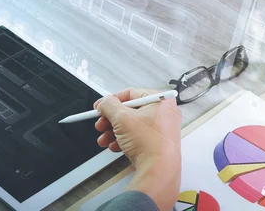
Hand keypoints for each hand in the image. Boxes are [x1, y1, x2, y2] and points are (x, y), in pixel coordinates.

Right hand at [94, 88, 181, 210]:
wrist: (159, 170)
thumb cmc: (149, 143)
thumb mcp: (122, 118)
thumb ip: (109, 106)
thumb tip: (104, 103)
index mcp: (160, 101)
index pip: (132, 93)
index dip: (112, 99)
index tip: (101, 105)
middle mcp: (164, 114)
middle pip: (130, 111)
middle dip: (111, 119)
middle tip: (101, 124)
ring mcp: (162, 130)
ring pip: (132, 126)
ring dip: (114, 132)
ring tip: (104, 139)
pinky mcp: (157, 144)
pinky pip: (137, 137)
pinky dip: (124, 141)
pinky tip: (114, 146)